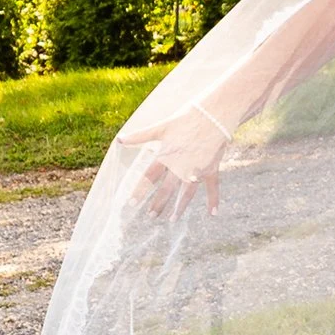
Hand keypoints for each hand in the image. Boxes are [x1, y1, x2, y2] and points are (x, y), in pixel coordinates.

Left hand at [118, 99, 232, 219]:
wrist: (214, 115)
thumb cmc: (187, 118)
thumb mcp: (162, 126)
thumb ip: (140, 136)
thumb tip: (119, 139)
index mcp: (166, 156)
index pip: (149, 177)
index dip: (139, 191)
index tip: (131, 204)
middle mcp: (180, 167)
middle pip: (166, 189)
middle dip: (158, 203)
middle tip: (150, 216)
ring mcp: (197, 170)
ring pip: (186, 193)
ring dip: (179, 207)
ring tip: (172, 220)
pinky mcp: (211, 169)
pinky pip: (213, 188)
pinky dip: (214, 201)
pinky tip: (213, 214)